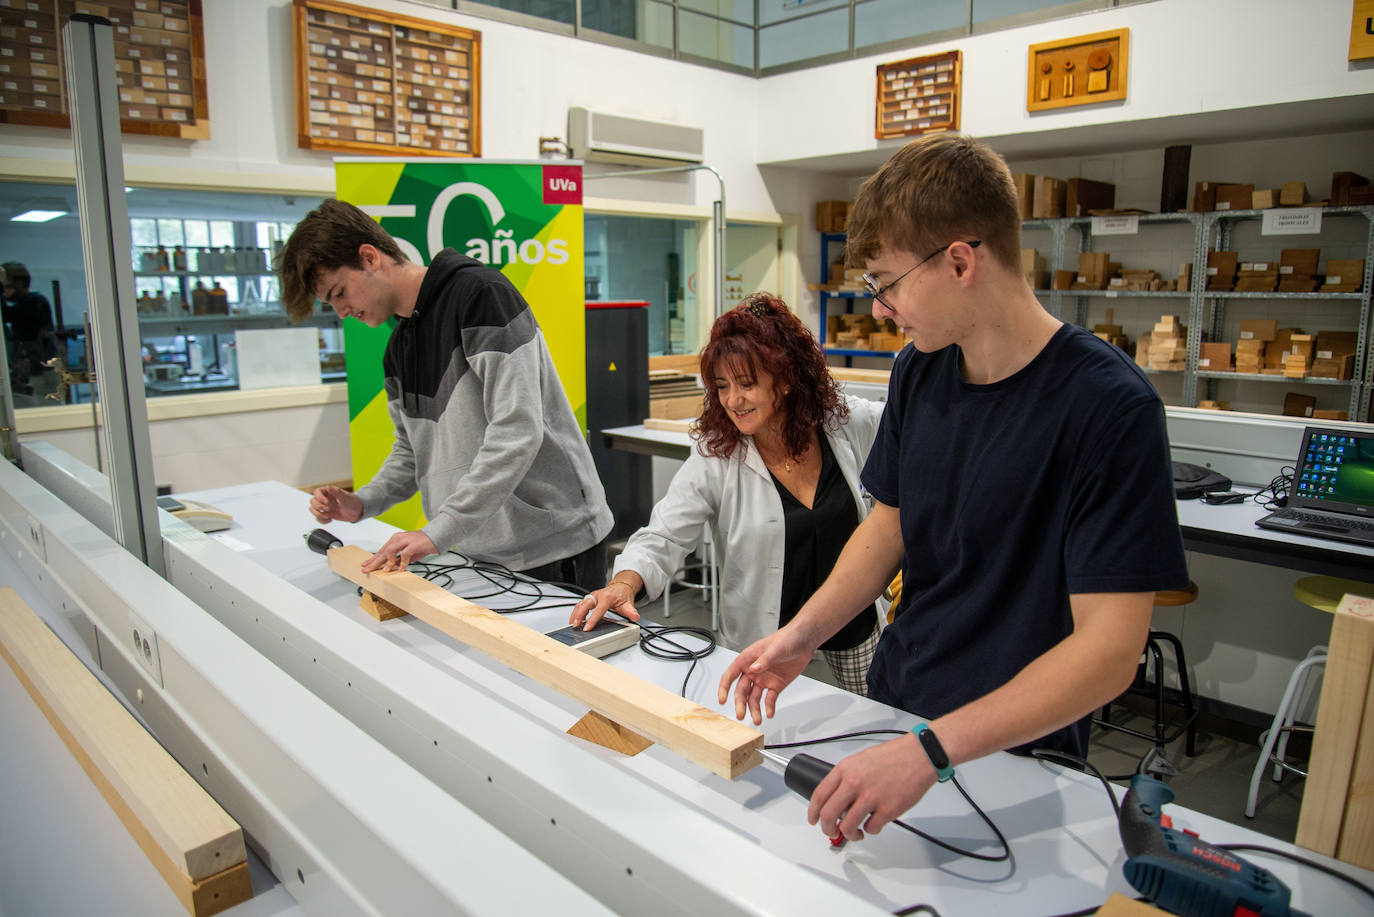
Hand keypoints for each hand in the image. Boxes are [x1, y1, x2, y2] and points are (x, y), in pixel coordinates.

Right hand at [310, 485, 361, 523]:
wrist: (356, 512)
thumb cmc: (352, 502)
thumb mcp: (345, 497)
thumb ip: (336, 492)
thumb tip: (328, 487)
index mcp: (328, 492)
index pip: (316, 492)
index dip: (319, 497)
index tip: (327, 502)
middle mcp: (324, 499)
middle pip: (312, 501)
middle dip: (319, 506)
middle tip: (328, 509)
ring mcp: (324, 507)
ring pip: (312, 510)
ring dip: (318, 514)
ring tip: (328, 516)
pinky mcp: (325, 514)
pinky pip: (317, 518)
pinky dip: (322, 520)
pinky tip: (330, 519)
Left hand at [361, 531, 436, 572]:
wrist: (436, 536)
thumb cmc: (422, 544)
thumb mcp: (408, 554)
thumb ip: (399, 560)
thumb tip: (391, 567)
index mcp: (395, 540)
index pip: (381, 551)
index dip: (373, 559)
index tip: (365, 565)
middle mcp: (398, 539)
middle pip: (382, 551)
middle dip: (374, 562)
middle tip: (367, 569)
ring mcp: (405, 540)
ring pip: (390, 551)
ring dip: (388, 562)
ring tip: (386, 571)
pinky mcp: (413, 544)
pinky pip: (405, 554)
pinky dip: (403, 562)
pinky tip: (402, 569)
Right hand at [570, 580, 640, 629]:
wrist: (621, 586)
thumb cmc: (622, 595)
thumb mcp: (628, 603)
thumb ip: (631, 611)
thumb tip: (635, 617)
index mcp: (607, 597)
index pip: (598, 610)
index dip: (592, 619)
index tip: (587, 627)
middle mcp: (597, 595)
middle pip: (585, 604)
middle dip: (579, 615)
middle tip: (575, 625)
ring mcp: (592, 596)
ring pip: (580, 604)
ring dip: (575, 614)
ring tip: (572, 624)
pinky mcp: (589, 598)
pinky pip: (580, 604)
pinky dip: (575, 612)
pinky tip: (573, 619)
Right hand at [716, 628, 813, 724]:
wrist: (804, 641)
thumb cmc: (787, 638)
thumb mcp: (775, 648)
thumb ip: (764, 660)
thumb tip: (754, 669)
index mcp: (747, 659)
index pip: (730, 675)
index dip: (724, 688)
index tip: (722, 699)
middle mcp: (753, 671)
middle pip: (742, 690)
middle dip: (740, 703)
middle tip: (740, 714)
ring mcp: (764, 679)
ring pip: (754, 698)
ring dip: (754, 709)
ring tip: (757, 719)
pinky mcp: (775, 685)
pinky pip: (769, 699)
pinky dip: (769, 707)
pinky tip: (769, 713)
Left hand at [808, 734, 935, 841]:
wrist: (919, 756)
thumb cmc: (893, 757)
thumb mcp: (861, 761)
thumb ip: (846, 778)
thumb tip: (838, 799)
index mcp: (845, 770)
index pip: (819, 795)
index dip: (813, 812)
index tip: (813, 819)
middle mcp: (854, 783)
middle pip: (829, 815)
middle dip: (827, 829)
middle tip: (831, 832)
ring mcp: (871, 798)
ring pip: (848, 827)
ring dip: (849, 834)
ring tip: (855, 833)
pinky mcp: (887, 810)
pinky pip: (871, 829)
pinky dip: (871, 830)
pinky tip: (875, 823)